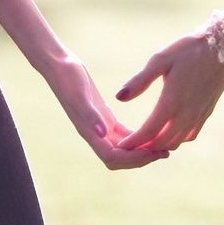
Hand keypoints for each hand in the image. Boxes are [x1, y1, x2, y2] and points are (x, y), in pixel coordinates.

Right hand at [45, 55, 168, 169]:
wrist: (59, 65)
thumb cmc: (67, 77)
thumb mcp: (79, 94)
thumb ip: (89, 114)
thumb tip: (102, 134)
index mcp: (88, 132)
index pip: (113, 157)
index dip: (133, 159)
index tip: (153, 153)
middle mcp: (94, 134)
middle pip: (120, 158)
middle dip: (141, 158)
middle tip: (164, 153)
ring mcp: (99, 127)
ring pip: (122, 148)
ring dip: (141, 150)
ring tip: (162, 147)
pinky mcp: (104, 117)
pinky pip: (122, 135)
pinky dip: (137, 138)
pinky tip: (152, 133)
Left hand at [113, 32, 223, 151]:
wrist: (223, 47)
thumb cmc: (188, 50)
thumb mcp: (160, 60)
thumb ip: (139, 81)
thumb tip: (119, 97)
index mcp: (171, 103)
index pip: (148, 132)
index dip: (132, 142)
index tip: (120, 146)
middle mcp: (185, 115)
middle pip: (161, 143)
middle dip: (144, 147)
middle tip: (130, 145)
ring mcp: (197, 116)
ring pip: (176, 142)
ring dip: (160, 145)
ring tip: (146, 141)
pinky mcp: (206, 113)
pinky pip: (189, 136)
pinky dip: (177, 140)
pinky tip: (169, 133)